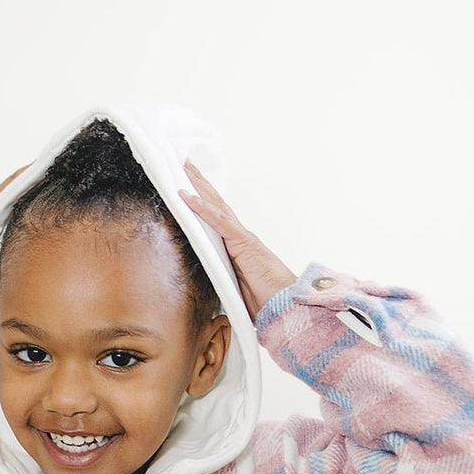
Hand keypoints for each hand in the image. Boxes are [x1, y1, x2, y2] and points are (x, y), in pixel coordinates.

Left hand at [179, 160, 296, 323]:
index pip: (218, 220)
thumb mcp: (237, 290)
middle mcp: (241, 238)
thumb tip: (208, 284)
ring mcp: (243, 239)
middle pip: (217, 205)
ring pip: (218, 207)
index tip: (190, 190)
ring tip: (186, 169)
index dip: (204, 204)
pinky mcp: (244, 244)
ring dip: (200, 187)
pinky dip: (203, 209)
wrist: (287, 308)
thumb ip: (224, 280)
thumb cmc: (267, 302)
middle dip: (201, 185)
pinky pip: (220, 222)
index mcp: (239, 248)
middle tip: (186, 165)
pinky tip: (189, 197)